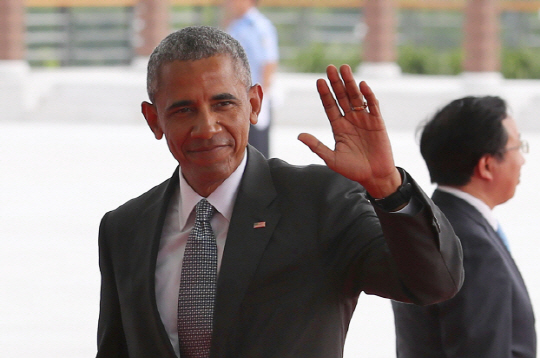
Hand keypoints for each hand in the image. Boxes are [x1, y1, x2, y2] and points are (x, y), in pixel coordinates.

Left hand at [298, 64, 400, 197]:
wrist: (374, 177)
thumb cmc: (352, 169)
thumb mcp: (331, 158)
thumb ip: (316, 146)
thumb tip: (299, 136)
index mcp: (338, 127)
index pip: (330, 106)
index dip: (325, 94)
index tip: (319, 81)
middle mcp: (350, 120)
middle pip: (342, 97)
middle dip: (336, 83)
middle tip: (330, 68)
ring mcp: (364, 120)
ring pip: (356, 97)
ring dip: (350, 83)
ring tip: (344, 69)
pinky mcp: (377, 123)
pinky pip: (372, 106)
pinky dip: (368, 95)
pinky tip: (362, 85)